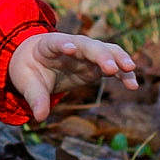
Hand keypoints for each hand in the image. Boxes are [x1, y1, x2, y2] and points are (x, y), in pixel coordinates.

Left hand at [7, 32, 137, 121]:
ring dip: (119, 58)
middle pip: (88, 45)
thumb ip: (35, 97)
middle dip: (100, 55)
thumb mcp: (26, 83)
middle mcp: (72, 45)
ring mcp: (86, 54)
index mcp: (49, 45)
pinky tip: (132, 85)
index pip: (57, 42)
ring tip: (130, 70)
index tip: (70, 49)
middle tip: (112, 68)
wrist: (36, 62)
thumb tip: (39, 117)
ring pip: (106, 50)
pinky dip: (123, 73)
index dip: (64, 44)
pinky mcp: (95, 65)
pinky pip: (113, 66)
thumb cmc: (30, 69)